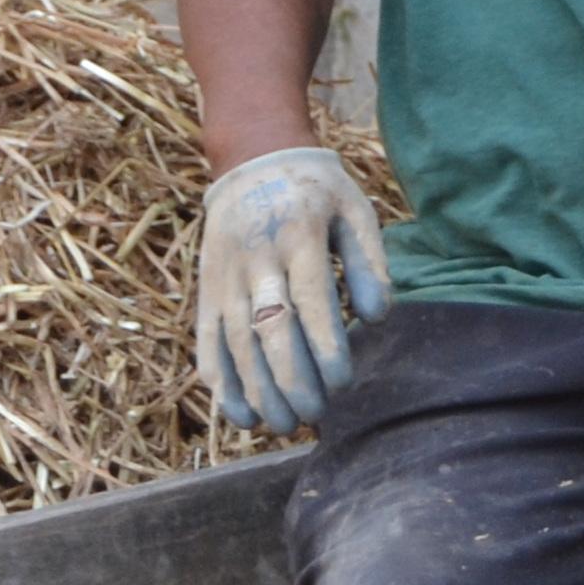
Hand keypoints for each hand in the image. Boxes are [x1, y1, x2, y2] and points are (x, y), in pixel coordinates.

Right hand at [194, 145, 392, 432]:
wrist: (253, 160)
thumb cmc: (317, 193)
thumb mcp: (355, 210)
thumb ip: (368, 263)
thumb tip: (377, 318)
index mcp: (299, 234)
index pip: (309, 297)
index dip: (324, 345)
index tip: (342, 382)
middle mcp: (256, 257)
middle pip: (268, 326)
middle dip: (291, 377)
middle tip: (315, 413)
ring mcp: (226, 275)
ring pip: (235, 340)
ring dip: (257, 389)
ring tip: (284, 424)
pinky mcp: (207, 290)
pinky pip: (207, 340)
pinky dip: (220, 382)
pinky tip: (241, 415)